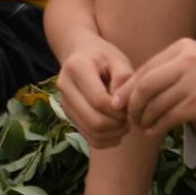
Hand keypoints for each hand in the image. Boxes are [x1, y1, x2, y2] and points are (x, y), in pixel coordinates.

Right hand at [54, 33, 135, 148]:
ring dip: (114, 134)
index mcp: (76, 68)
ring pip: (92, 132)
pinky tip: (116, 129)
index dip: (120, 110)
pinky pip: (89, 138)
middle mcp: (64, 87)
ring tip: (124, 122)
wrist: (80, 54)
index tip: (132, 106)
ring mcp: (64, 104)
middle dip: (118, 125)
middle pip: (94, 121)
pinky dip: (107, 139)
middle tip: (130, 118)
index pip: (99, 100)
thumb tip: (121, 107)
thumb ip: (123, 79)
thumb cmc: (103, 56)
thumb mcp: (117, 59)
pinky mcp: (68, 116)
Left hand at [119, 37, 195, 136]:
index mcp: (184, 47)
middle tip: (127, 118)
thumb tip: (136, 88)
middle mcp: (187, 59)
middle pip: (145, 84)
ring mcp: (194, 80)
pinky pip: (169, 116)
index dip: (129, 87)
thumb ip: (172, 71)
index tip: (119, 102)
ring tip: (141, 127)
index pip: (145, 68)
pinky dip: (157, 126)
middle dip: (131, 104)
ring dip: (143, 118)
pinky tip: (154, 132)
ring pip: (155, 102)